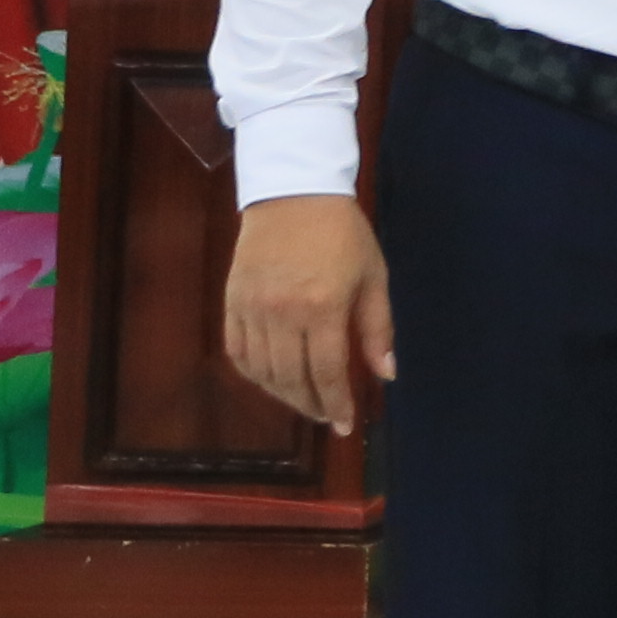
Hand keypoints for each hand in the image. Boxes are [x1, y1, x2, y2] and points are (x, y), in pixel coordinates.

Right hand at [224, 194, 391, 431]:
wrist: (294, 192)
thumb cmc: (343, 233)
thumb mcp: (373, 276)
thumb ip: (377, 328)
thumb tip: (385, 375)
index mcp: (322, 307)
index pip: (326, 372)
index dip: (336, 404)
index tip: (345, 425)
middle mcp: (282, 313)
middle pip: (291, 378)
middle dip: (311, 405)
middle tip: (327, 416)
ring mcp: (252, 308)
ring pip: (261, 371)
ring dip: (282, 394)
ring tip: (303, 401)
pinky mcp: (231, 301)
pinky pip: (237, 351)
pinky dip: (252, 373)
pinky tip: (270, 380)